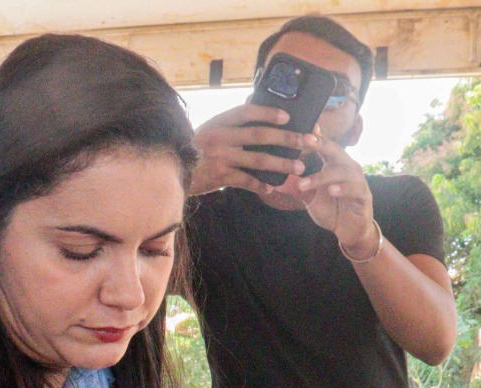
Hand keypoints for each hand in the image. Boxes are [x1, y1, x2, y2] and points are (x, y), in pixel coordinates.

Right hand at [191, 104, 313, 195]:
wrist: (172, 170)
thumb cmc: (195, 148)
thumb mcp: (210, 128)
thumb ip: (231, 122)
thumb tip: (254, 107)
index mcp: (220, 122)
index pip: (248, 112)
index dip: (269, 113)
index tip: (288, 116)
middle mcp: (221, 137)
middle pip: (260, 136)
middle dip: (287, 138)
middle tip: (308, 141)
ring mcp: (221, 157)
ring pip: (258, 160)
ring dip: (282, 164)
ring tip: (299, 167)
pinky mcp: (220, 176)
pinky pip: (246, 181)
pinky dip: (260, 185)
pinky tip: (272, 188)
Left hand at [294, 137, 378, 258]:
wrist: (349, 231)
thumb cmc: (331, 209)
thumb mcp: (309, 198)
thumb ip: (295, 187)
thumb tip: (272, 180)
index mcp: (333, 163)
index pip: (323, 145)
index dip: (313, 136)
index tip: (297, 128)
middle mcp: (347, 167)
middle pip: (334, 150)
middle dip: (320, 144)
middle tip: (305, 140)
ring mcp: (357, 180)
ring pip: (342, 171)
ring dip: (322, 176)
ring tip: (304, 184)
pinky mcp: (364, 195)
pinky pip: (355, 188)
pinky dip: (343, 188)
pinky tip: (332, 190)